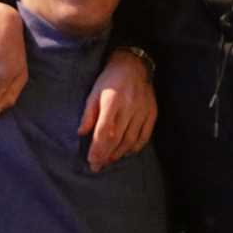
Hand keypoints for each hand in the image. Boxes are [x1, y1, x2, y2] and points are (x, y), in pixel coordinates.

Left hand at [79, 49, 156, 170]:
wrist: (133, 66)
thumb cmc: (110, 80)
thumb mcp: (94, 92)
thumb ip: (88, 113)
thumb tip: (81, 133)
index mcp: (112, 102)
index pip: (104, 132)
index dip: (97, 149)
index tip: (91, 161)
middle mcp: (128, 107)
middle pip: (117, 139)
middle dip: (105, 156)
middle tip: (97, 166)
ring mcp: (142, 111)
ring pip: (131, 140)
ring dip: (119, 153)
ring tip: (109, 160)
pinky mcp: (152, 113)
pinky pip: (145, 135)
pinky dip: (135, 147)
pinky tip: (126, 152)